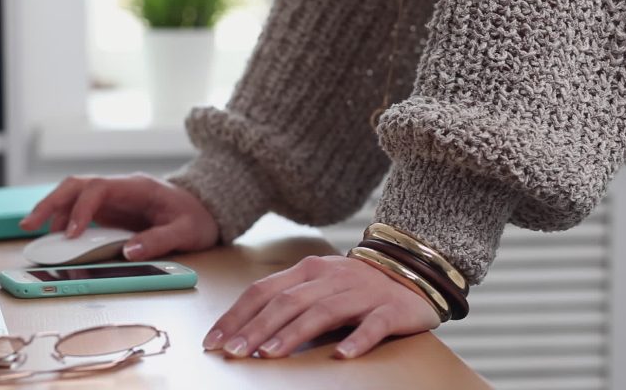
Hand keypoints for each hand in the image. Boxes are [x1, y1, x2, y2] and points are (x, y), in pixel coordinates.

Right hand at [19, 173, 218, 260]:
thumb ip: (159, 239)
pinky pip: (81, 211)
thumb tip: (129, 252)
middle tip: (28, 224)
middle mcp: (120, 188)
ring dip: (52, 210)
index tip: (72, 234)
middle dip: (50, 202)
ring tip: (33, 231)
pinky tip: (55, 236)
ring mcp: (114, 199)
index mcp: (137, 187)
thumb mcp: (186, 231)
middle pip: (77, 185)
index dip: (81, 209)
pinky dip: (64, 220)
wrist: (206, 209)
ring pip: (74, 195)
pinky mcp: (112, 211)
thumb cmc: (197, 217)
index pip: (99, 189)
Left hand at [203, 255, 440, 358]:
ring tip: (271, 354)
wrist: (411, 270)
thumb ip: (286, 301)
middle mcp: (330, 277)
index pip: (262, 291)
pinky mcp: (389, 309)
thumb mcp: (317, 285)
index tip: (214, 341)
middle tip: (235, 352)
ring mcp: (360, 292)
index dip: (236, 316)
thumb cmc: (354, 286)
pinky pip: (373, 325)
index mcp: (306, 270)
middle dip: (256, 328)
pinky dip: (357, 340)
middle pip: (287, 302)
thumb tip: (243, 330)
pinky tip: (342, 356)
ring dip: (294, 334)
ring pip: (322, 312)